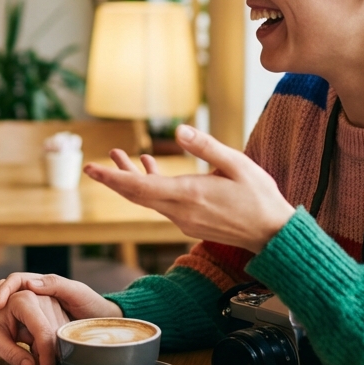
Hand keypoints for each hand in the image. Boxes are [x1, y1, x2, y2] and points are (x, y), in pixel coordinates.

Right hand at [0, 273, 120, 322]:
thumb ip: (55, 285)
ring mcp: (35, 309)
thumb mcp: (76, 292)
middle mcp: (36, 294)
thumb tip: (29, 284)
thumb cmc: (92, 304)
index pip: (16, 281)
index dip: (3, 290)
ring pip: (8, 305)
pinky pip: (16, 321)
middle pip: (7, 292)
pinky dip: (1, 320)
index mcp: (43, 283)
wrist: (105, 321)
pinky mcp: (36, 324)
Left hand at [0, 290, 69, 364]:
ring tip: (29, 354)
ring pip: (58, 334)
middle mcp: (40, 298)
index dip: (47, 356)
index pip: (42, 331)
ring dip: (48, 351)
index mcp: (23, 300)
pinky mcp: (52, 311)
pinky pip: (57, 333)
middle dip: (47, 355)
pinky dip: (48, 346)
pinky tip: (34, 349)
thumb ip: (13, 355)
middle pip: (54, 333)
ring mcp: (48, 303)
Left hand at [84, 125, 295, 252]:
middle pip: (137, 196)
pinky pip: (162, 202)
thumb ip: (206, 147)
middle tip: (90, 166)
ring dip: (132, 179)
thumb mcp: (237, 165)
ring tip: (118, 155)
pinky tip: (149, 165)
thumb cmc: (260, 197)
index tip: (92, 169)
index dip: (113, 178)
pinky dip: (151, 185)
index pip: (140, 188)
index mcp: (189, 195)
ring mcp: (184, 220)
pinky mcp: (191, 222)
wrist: (272, 234)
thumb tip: (179, 130)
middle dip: (114, 179)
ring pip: (149, 198)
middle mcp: (181, 212)